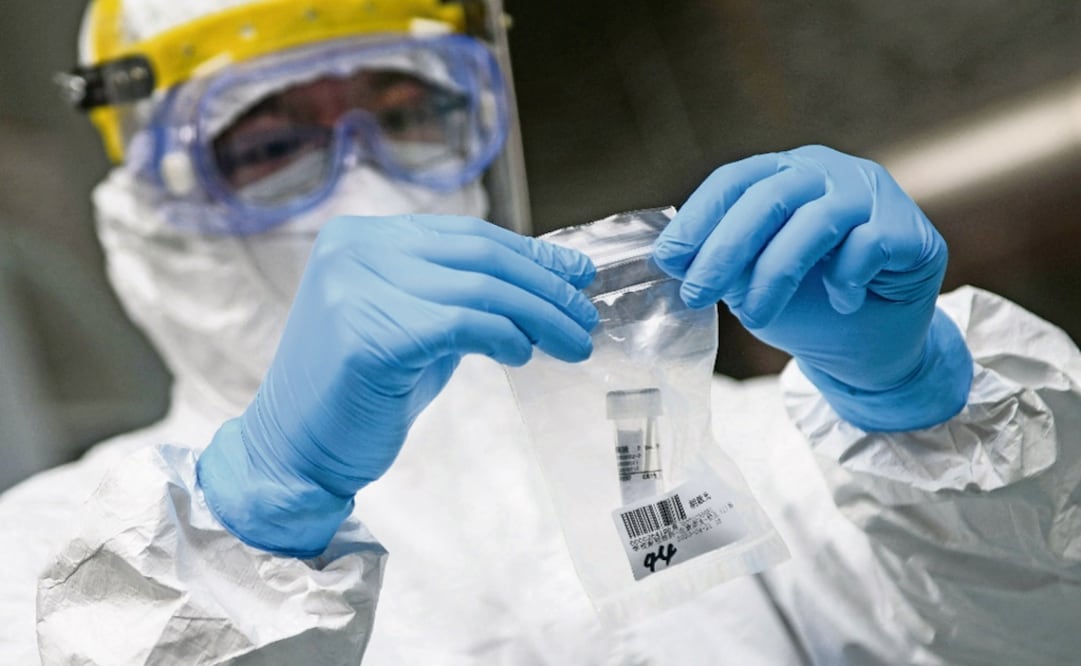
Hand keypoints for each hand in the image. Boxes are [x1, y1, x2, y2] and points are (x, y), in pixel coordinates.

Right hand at [197, 215, 598, 556]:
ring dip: (539, 317)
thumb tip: (547, 278)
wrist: (295, 451)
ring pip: (480, 289)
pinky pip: (462, 325)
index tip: (576, 275)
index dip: (530, 254)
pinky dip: (505, 337)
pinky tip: (523, 355)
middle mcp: (354, 250)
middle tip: (584, 316)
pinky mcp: (368, 334)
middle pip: (479, 256)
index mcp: (360, 236)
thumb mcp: (415, 324)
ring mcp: (355, 288)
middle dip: (545, 286)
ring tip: (573, 343)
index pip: (466, 234)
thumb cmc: (360, 392)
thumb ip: (461, 294)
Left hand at [653, 145, 971, 430]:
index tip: (666, 259)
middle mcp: (827, 172)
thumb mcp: (751, 283)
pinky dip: (845, 281)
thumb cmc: (808, 306)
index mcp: (784, 175)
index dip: (697, 219)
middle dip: (724, 250)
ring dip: (775, 274)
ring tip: (755, 315)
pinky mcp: (908, 227)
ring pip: (814, 223)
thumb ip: (723, 261)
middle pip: (768, 198)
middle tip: (696, 294)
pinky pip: (866, 247)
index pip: (734, 181)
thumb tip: (671, 256)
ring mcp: (872, 194)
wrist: (872, 346)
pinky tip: (844, 302)